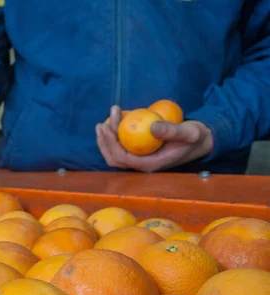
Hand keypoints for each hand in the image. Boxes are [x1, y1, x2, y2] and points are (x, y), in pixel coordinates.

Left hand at [95, 105, 213, 172]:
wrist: (201, 141)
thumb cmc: (195, 137)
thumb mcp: (189, 132)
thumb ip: (173, 131)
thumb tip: (152, 127)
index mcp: (150, 164)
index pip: (123, 158)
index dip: (111, 143)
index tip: (106, 126)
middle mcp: (142, 165)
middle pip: (114, 159)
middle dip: (104, 142)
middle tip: (101, 124)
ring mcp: (141, 160)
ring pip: (116, 155)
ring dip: (106, 141)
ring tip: (101, 123)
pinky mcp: (141, 153)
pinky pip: (122, 148)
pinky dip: (114, 137)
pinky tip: (112, 123)